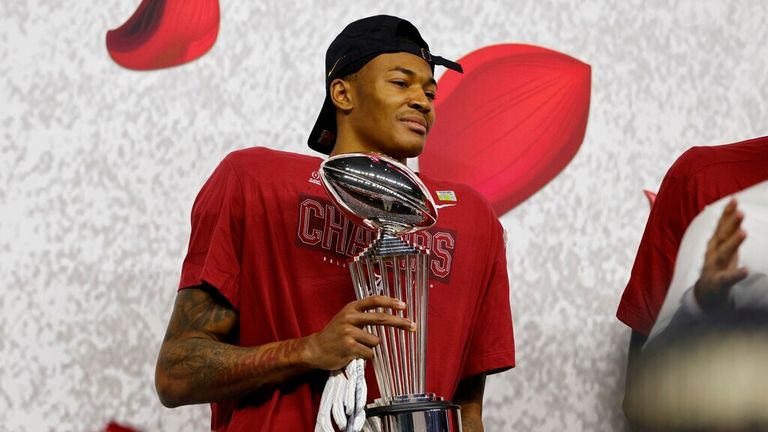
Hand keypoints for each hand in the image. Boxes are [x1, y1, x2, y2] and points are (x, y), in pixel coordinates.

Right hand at [306, 296, 415, 369]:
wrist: (315, 349)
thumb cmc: (335, 334)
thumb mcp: (347, 318)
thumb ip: (364, 315)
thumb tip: (389, 316)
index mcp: (351, 307)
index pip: (374, 300)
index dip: (390, 302)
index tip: (404, 306)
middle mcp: (350, 317)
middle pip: (381, 318)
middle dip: (400, 323)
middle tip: (413, 326)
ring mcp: (349, 332)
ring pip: (376, 341)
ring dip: (371, 347)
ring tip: (357, 347)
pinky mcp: (349, 347)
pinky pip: (369, 353)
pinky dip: (365, 356)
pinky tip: (353, 354)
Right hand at [694, 199, 748, 313]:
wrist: (706, 295)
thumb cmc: (718, 268)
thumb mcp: (721, 249)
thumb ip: (727, 231)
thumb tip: (733, 211)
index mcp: (714, 246)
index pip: (720, 227)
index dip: (726, 214)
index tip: (734, 200)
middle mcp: (712, 254)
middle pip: (721, 237)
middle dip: (730, 224)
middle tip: (740, 212)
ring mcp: (714, 268)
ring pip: (723, 254)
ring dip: (733, 243)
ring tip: (743, 232)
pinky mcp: (718, 283)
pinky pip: (727, 279)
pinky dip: (736, 275)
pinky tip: (746, 270)